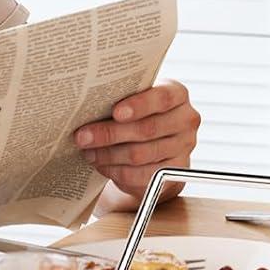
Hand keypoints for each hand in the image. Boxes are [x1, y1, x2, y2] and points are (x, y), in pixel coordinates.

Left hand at [75, 80, 199, 205]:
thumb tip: (88, 106)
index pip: (162, 98)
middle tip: (83, 137)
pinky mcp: (174, 172)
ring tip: (88, 151)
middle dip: (110, 134)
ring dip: (109, 155)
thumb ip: (121, 98)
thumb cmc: (140, 112)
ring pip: (141, 154)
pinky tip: (102, 165)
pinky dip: (117, 171)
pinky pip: (142, 175)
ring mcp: (183, 147)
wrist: (156, 140)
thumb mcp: (135, 99)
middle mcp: (186, 120)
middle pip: (147, 129)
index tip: (115, 112)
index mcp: (178, 94)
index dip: (139, 105)